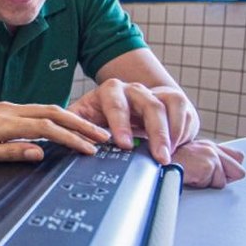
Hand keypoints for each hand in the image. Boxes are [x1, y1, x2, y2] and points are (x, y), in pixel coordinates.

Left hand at [0, 102, 111, 163]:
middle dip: (81, 125)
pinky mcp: (9, 108)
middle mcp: (11, 110)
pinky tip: (68, 125)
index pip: (47, 130)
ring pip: (49, 109)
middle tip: (103, 137)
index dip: (71, 139)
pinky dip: (59, 116)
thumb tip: (38, 153)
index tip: (88, 149)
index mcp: (5, 123)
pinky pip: (39, 109)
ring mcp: (11, 107)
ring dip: (72, 120)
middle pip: (55, 113)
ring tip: (92, 132)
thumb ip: (9, 153)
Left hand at [66, 79, 198, 163]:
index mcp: (109, 91)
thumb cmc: (98, 114)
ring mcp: (155, 93)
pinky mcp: (172, 100)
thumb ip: (73, 128)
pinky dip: (182, 131)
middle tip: (158, 156)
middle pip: (150, 105)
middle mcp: (134, 89)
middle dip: (156, 132)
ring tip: (168, 155)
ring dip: (171, 133)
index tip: (123, 144)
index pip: (116, 104)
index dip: (121, 124)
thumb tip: (63, 142)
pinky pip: (183, 113)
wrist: (123, 102)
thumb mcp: (82, 118)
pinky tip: (176, 148)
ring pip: (169, 107)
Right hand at [172, 139, 245, 188]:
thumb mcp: (191, 162)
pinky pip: (216, 184)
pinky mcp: (208, 164)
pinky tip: (190, 178)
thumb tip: (232, 165)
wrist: (153, 168)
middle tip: (201, 177)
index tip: (212, 174)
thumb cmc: (166, 168)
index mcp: (207, 146)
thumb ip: (210, 161)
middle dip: (222, 178)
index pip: (237, 157)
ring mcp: (210, 154)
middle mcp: (210, 147)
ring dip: (209, 183)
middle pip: (238, 170)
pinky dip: (203, 186)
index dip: (229, 170)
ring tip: (192, 177)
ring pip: (225, 180)